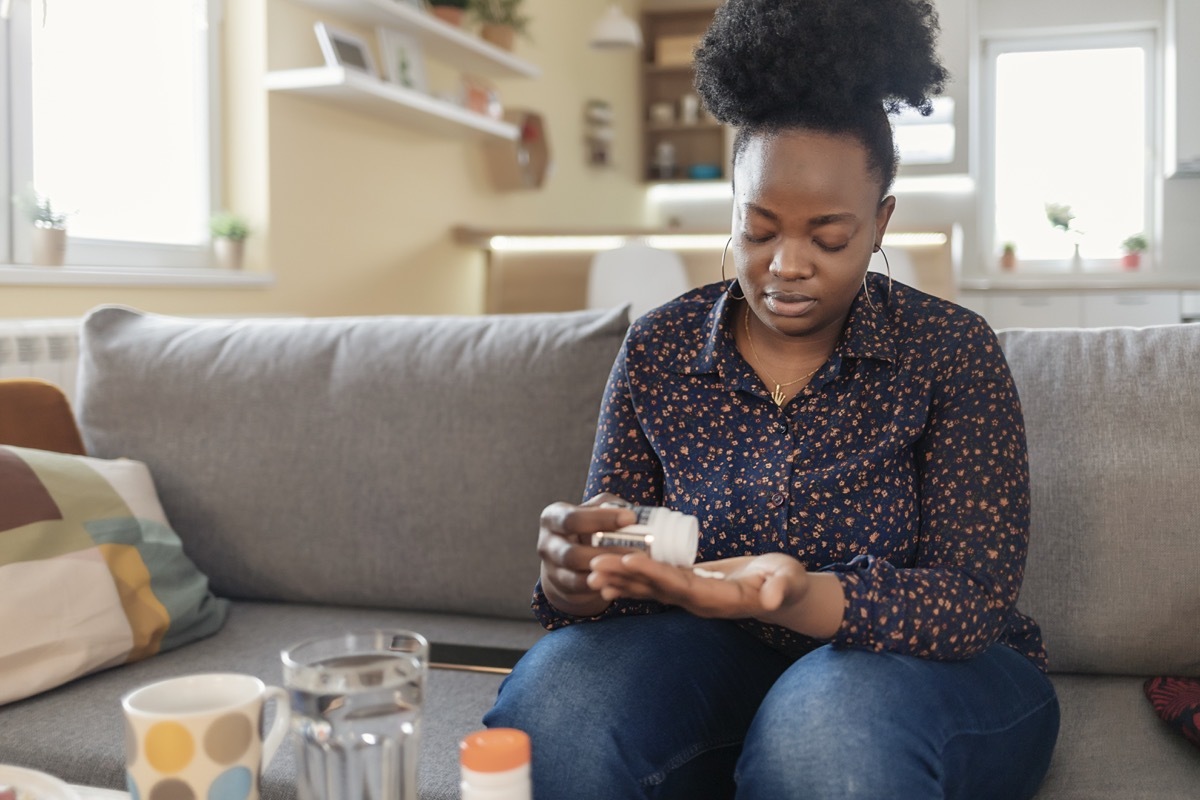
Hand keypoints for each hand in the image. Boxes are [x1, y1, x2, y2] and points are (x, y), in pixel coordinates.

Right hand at [537, 493, 636, 616]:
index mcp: (553, 517)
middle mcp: (547, 543)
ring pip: (576, 575)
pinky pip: (581, 589)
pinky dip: (602, 585)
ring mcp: (551, 569)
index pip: (573, 518)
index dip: (602, 518)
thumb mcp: (593, 510)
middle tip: (638, 550)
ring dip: (606, 572)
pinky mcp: (560, 587)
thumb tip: (634, 513)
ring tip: (633, 567)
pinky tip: (623, 580)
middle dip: (606, 553)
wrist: (568, 557)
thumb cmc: (587, 526)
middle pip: (572, 553)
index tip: (631, 517)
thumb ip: (609, 506)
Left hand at [587, 552, 815, 623]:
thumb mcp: (789, 582)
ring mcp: (691, 598)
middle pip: (656, 590)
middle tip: (593, 565)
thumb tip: (773, 599)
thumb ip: (781, 589)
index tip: (628, 561)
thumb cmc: (786, 582)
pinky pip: (655, 584)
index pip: (680, 586)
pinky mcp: (688, 587)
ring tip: (590, 571)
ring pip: (650, 590)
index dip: (653, 574)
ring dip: (621, 580)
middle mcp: (698, 603)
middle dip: (625, 576)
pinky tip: (609, 572)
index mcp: (718, 599)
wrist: (783, 592)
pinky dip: (632, 578)